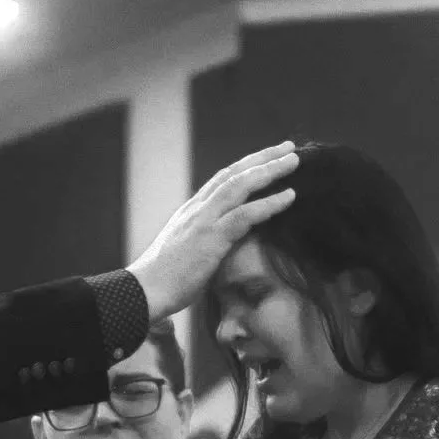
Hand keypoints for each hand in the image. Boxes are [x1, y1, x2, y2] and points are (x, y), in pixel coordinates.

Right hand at [126, 142, 300, 320]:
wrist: (144, 291)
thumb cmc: (166, 279)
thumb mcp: (188, 249)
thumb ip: (206, 238)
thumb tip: (226, 241)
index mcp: (192, 210)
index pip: (223, 178)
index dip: (247, 165)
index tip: (268, 156)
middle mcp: (197, 208)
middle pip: (234, 173)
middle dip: (263, 157)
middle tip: (289, 146)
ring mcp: (203, 220)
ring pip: (240, 186)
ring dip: (269, 171)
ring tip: (294, 161)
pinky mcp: (210, 238)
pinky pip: (244, 215)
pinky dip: (269, 203)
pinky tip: (289, 196)